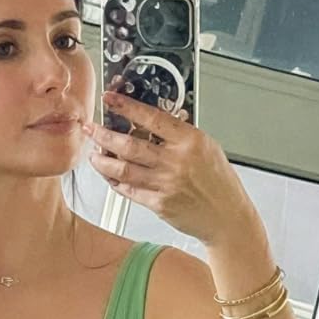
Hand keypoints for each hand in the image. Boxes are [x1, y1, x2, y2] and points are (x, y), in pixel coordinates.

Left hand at [84, 92, 259, 248]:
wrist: (227, 218)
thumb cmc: (220, 183)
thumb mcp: (208, 148)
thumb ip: (181, 134)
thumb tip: (155, 120)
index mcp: (189, 141)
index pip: (151, 118)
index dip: (126, 107)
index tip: (110, 100)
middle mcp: (176, 162)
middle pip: (129, 145)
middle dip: (104, 135)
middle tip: (91, 130)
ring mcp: (166, 184)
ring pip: (124, 169)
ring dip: (104, 161)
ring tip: (94, 155)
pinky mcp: (159, 204)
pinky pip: (130, 190)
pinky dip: (116, 181)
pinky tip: (109, 175)